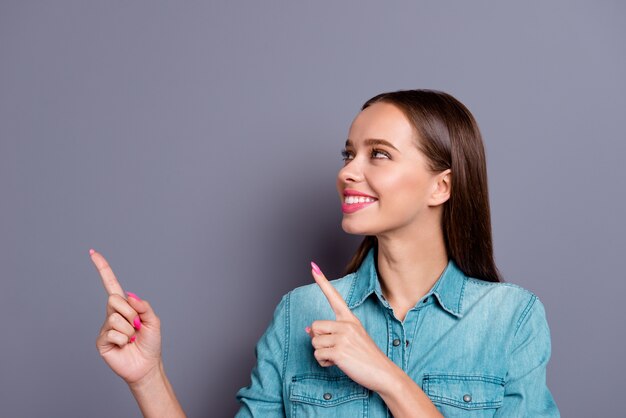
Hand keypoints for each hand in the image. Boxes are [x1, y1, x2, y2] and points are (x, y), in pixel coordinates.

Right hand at [91, 249, 161, 384]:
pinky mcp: (101, 341)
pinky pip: (113, 333)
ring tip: (131, 338)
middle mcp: (112, 314)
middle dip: (130, 312)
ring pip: (115, 318)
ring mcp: (105, 327)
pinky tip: (123, 345)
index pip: (111, 284)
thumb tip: (129, 296)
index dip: (102, 268)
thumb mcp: (153, 321)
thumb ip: (144, 306)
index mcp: (124, 306)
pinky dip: (123, 339)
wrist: (146, 366)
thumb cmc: (150, 343)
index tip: (92, 252)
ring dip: (129, 329)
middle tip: (136, 326)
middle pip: (114, 299)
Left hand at [307, 262, 395, 392]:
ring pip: (314, 342)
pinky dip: (324, 363)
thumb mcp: (351, 339)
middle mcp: (346, 325)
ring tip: (339, 357)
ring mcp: (343, 337)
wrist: (383, 372)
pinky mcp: (339, 351)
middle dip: (319, 340)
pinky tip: (337, 364)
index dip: (322, 282)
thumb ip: (332, 332)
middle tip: (334, 348)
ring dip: (322, 353)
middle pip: (314, 326)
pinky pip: (318, 355)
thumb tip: (307, 331)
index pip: (334, 297)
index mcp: (350, 319)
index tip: (313, 266)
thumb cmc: (366, 357)